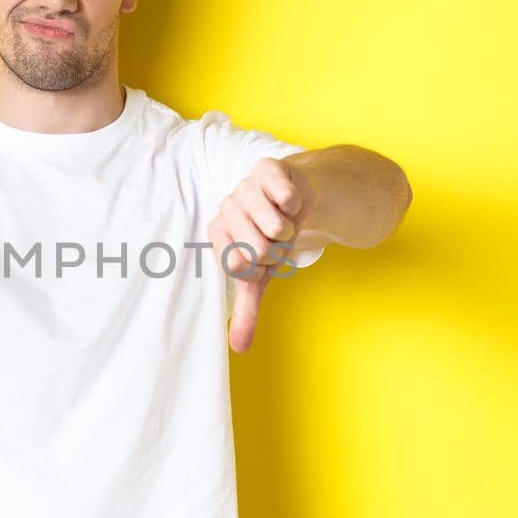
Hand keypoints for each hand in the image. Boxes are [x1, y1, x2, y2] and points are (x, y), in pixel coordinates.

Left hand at [208, 157, 306, 352]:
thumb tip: (238, 348)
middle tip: (277, 238)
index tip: (263, 257)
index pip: (236, 265)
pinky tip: (291, 201)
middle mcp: (226, 207)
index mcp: (218, 233)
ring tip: (285, 221)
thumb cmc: (273, 239)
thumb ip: (248, 310)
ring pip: (273, 225)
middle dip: (277, 250)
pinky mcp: (266, 169)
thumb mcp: (261, 276)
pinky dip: (296, 205)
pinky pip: (285, 196)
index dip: (260, 267)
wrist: (300, 200)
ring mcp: (244, 186)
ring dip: (289, 230)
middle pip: (256, 248)